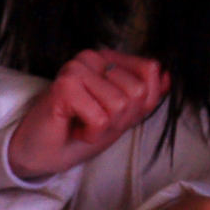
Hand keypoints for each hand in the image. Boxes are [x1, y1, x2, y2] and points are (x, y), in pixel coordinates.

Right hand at [8, 49, 168, 180]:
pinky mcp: (65, 85)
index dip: (137, 105)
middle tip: (91, 121)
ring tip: (81, 124)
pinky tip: (73, 129)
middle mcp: (92, 57)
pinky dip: (91, 133)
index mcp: (108, 59)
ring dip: (104, 127)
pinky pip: (101, 118)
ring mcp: (76, 68)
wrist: (41, 153)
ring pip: (120, 104)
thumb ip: (145, 95)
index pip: (150, 71)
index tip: (109, 114)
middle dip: (119, 119)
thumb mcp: (122, 116)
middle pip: (137, 91)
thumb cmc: (77, 133)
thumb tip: (168, 76)